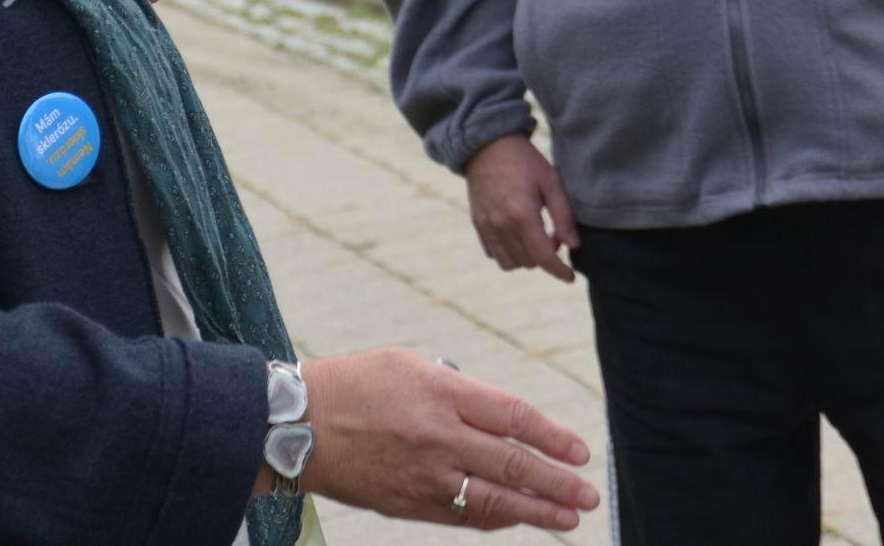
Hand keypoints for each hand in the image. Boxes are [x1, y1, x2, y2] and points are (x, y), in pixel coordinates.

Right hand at [301, 349, 600, 529]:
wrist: (294, 424)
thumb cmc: (354, 384)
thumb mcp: (410, 366)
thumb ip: (457, 389)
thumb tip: (496, 416)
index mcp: (442, 392)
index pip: (513, 417)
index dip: (552, 435)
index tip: (580, 450)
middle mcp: (438, 437)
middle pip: (512, 463)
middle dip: (557, 481)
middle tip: (589, 494)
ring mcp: (424, 476)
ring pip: (493, 499)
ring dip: (537, 510)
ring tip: (568, 517)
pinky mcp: (407, 504)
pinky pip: (462, 516)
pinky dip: (494, 518)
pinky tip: (518, 519)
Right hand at [463, 134, 578, 280]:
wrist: (488, 145)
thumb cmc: (525, 161)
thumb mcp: (551, 182)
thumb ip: (564, 216)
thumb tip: (574, 245)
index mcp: (523, 215)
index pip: (543, 257)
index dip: (560, 271)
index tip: (571, 277)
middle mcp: (502, 225)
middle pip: (528, 262)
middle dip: (546, 256)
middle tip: (554, 234)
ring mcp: (487, 226)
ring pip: (510, 263)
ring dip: (526, 258)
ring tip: (534, 236)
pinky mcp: (478, 224)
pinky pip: (494, 253)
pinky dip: (508, 253)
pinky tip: (517, 235)